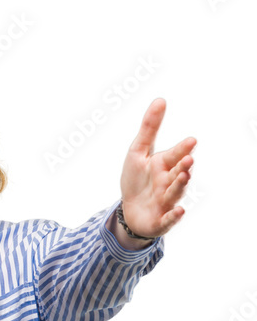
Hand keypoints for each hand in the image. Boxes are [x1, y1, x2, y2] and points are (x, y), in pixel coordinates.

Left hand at [120, 98, 195, 237]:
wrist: (129, 210)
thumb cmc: (136, 179)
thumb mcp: (138, 152)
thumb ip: (149, 128)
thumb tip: (160, 99)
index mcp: (165, 165)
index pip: (176, 154)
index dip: (183, 149)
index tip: (191, 141)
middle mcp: (169, 182)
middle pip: (178, 173)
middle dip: (184, 167)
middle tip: (188, 159)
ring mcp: (166, 201)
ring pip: (175, 193)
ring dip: (180, 185)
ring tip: (184, 176)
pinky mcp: (161, 220)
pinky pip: (168, 219)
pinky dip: (174, 216)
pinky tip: (179, 211)